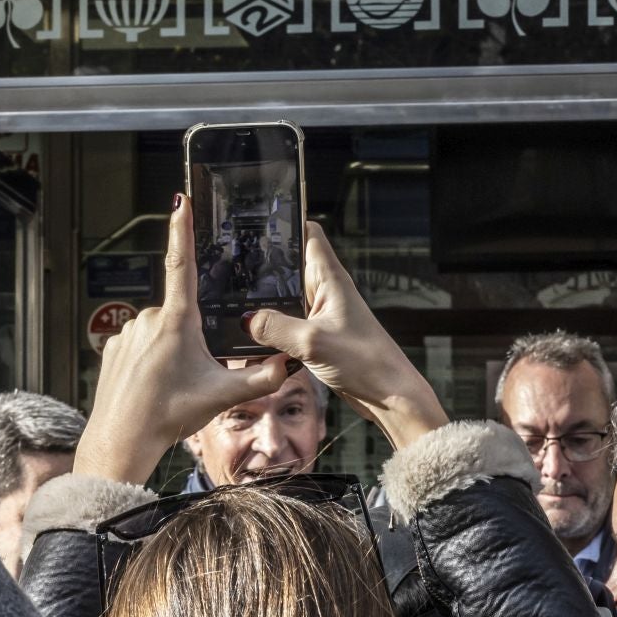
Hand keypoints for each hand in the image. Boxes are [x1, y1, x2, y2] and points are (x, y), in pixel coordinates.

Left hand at [76, 194, 292, 484]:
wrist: (122, 439)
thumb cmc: (168, 415)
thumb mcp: (223, 395)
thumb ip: (262, 378)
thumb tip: (288, 364)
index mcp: (177, 320)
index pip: (181, 263)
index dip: (183, 230)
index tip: (182, 202)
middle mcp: (149, 318)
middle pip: (182, 314)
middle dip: (193, 337)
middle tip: (194, 373)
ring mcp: (128, 331)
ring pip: (161, 331)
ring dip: (172, 350)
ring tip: (172, 385)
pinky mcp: (114, 346)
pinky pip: (141, 343)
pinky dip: (152, 360)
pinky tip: (154, 385)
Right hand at [248, 222, 447, 449]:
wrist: (388, 394)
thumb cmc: (364, 362)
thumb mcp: (312, 342)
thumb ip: (275, 327)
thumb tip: (246, 320)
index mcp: (330, 278)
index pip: (308, 233)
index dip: (286, 222)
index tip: (256, 221)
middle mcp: (326, 290)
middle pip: (290, 265)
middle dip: (264, 266)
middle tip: (228, 265)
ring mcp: (321, 314)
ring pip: (285, 297)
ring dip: (265, 301)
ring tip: (231, 300)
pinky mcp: (317, 336)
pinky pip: (287, 323)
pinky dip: (271, 328)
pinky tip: (251, 337)